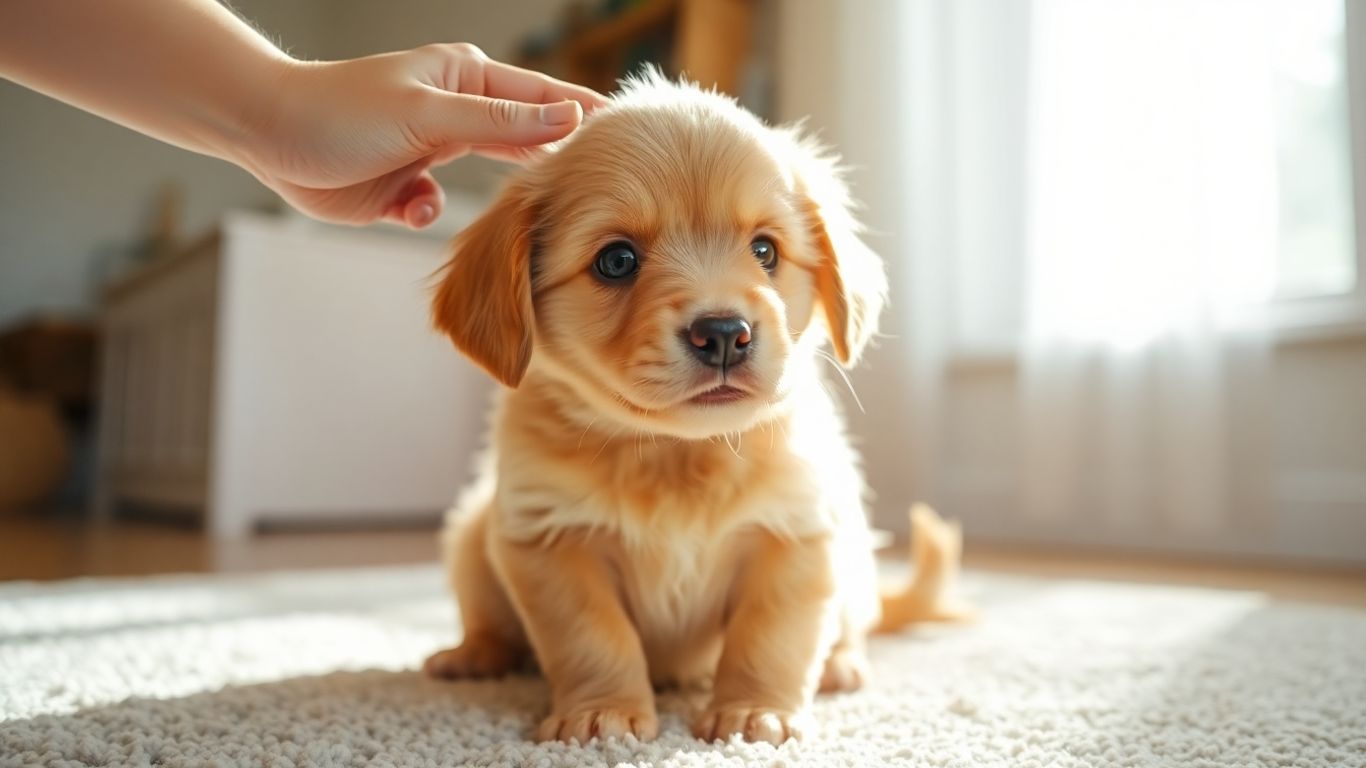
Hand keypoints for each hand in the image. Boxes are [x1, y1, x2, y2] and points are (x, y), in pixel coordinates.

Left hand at [240, 43, 605, 228]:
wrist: (268, 136)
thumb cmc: (342, 111)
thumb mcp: (429, 113)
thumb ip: (499, 122)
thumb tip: (568, 118)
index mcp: (467, 80)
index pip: (544, 98)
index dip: (588, 117)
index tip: (635, 140)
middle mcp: (458, 112)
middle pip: (525, 141)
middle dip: (553, 167)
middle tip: (602, 193)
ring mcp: (435, 150)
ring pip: (489, 183)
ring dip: (496, 202)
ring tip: (524, 221)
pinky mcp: (408, 187)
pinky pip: (442, 209)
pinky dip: (430, 213)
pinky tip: (409, 207)